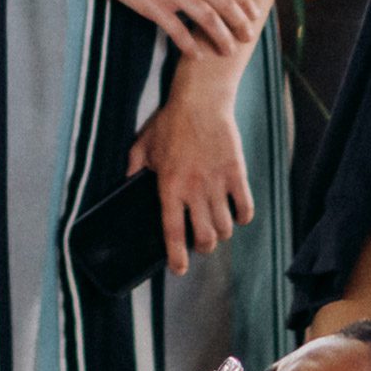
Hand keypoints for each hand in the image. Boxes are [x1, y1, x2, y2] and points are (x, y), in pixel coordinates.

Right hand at [91, 0, 257, 59]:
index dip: (245, 1)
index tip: (255, 15)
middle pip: (226, 4)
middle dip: (241, 24)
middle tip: (248, 38)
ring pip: (209, 20)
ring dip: (222, 38)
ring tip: (228, 51)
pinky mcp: (154, 7)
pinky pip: (179, 31)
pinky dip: (191, 46)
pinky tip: (197, 56)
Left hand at [129, 72, 252, 275]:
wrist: (201, 100)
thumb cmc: (170, 121)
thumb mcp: (143, 145)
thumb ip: (133, 167)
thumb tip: (125, 182)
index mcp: (169, 187)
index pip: (173, 233)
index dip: (176, 258)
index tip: (179, 270)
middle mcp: (194, 190)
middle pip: (205, 238)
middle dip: (203, 247)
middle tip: (200, 242)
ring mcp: (217, 183)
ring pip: (225, 228)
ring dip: (221, 233)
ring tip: (217, 227)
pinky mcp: (236, 173)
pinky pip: (245, 208)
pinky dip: (242, 217)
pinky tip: (237, 214)